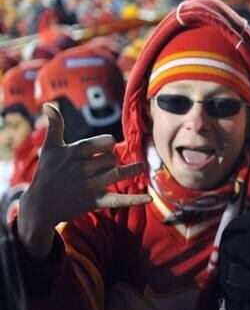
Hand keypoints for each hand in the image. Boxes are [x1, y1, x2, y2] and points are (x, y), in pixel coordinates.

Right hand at [17, 104, 149, 258]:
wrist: (40, 205)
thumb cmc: (46, 173)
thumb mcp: (50, 147)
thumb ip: (55, 125)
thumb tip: (49, 104)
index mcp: (76, 151)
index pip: (107, 142)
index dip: (109, 145)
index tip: (104, 149)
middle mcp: (83, 167)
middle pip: (112, 158)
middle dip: (111, 161)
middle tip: (103, 166)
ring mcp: (90, 185)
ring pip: (118, 173)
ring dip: (132, 170)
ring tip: (141, 166)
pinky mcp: (95, 201)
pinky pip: (118, 200)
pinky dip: (134, 200)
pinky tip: (149, 198)